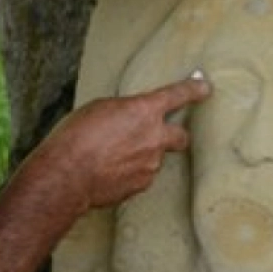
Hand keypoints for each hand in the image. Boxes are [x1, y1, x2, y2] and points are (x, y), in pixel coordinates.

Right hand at [25, 74, 211, 211]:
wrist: (68, 174)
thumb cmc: (76, 136)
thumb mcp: (100, 109)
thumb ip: (124, 111)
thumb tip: (130, 119)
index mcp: (143, 110)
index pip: (177, 95)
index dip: (193, 89)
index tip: (204, 87)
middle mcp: (155, 137)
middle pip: (181, 136)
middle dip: (176, 135)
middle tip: (161, 136)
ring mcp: (151, 164)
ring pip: (154, 158)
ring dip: (141, 156)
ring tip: (112, 158)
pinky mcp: (141, 185)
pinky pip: (141, 176)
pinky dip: (129, 173)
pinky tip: (109, 172)